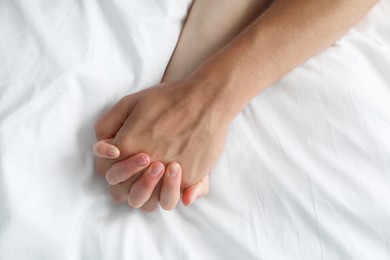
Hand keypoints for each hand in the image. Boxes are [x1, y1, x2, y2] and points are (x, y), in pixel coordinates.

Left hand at [94, 77, 229, 206]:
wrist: (204, 99)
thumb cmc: (168, 99)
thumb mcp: (130, 103)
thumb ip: (108, 125)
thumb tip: (106, 150)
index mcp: (127, 146)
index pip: (109, 171)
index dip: (115, 166)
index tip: (126, 154)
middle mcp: (146, 165)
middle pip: (124, 193)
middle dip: (127, 181)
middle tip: (143, 165)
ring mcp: (169, 175)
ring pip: (149, 203)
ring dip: (148, 192)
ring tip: (160, 173)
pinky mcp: (191, 178)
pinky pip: (177, 197)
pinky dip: (174, 192)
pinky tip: (178, 173)